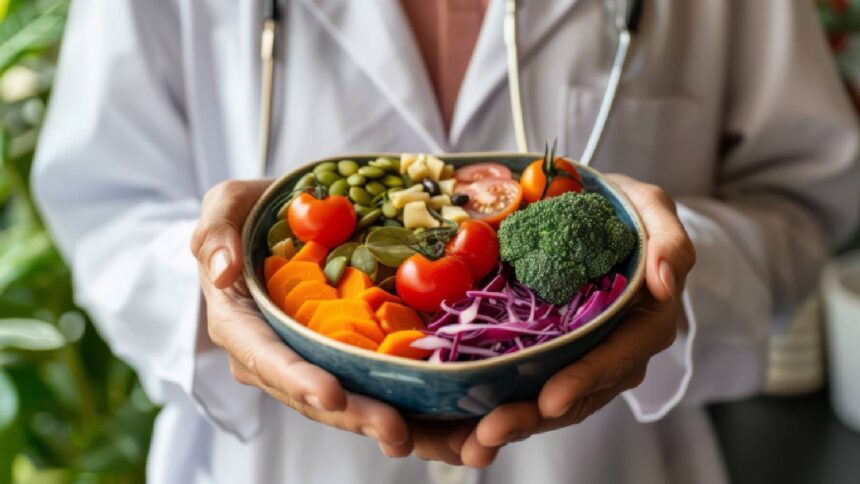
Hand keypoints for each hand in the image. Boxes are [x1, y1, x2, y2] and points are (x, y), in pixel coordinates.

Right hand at [190, 180, 411, 455]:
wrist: (279, 222)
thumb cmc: (250, 213)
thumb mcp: (227, 204)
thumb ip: (215, 231)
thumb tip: (222, 271)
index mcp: (238, 322)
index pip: (264, 357)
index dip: (296, 378)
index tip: (330, 394)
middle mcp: (267, 354)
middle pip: (307, 393)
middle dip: (349, 414)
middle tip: (393, 431)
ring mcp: (302, 360)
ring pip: (335, 401)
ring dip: (371, 420)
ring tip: (409, 436)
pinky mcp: (332, 357)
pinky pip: (358, 385)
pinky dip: (388, 401)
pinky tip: (422, 419)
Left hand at [454, 175, 696, 466]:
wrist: (600, 213)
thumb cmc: (629, 211)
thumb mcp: (654, 210)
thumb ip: (669, 241)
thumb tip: (663, 282)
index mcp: (647, 322)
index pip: (618, 359)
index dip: (585, 380)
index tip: (550, 399)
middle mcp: (617, 349)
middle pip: (580, 393)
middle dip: (537, 415)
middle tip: (491, 430)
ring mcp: (584, 354)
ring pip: (555, 399)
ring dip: (516, 420)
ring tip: (476, 437)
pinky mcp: (554, 351)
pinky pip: (534, 383)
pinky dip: (506, 401)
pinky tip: (469, 419)